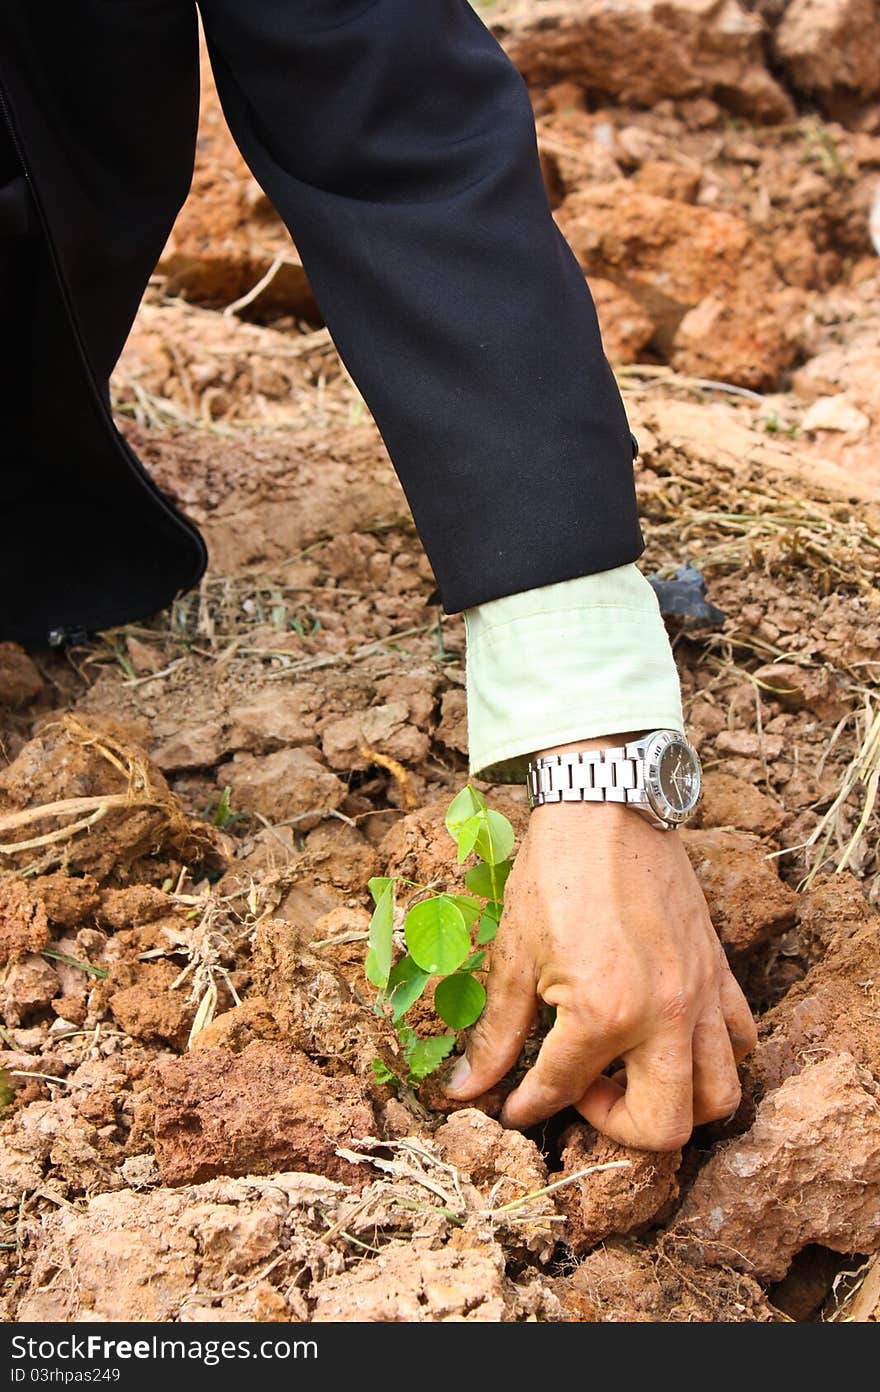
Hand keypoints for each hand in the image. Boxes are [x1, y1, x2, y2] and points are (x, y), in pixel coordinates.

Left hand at [445, 735, 756, 1149]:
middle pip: (666, 1126)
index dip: (526, 1108)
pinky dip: (715, 1056)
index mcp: (602, 1014)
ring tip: (631, 1074)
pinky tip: (671, 1040)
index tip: (511, 1109)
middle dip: (617, 1127)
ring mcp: (700, 996)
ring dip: (677, 1102)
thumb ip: (496, 1034)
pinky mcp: (717, 972)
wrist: (604, 806)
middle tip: (583, 1093)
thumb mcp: (513, 955)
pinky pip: (740, 1039)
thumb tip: (468, 1088)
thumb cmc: (553, 873)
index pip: (561, 1092)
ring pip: (719, 1095)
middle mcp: (664, 1016)